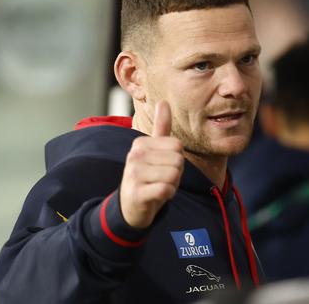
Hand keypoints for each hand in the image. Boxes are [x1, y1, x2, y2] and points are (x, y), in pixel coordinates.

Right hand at [119, 100, 183, 227]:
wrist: (130, 206)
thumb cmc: (148, 176)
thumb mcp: (154, 150)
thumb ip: (161, 127)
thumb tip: (164, 101)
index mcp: (141, 143)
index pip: (178, 146)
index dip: (176, 160)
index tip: (162, 167)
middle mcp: (135, 155)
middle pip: (178, 161)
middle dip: (175, 174)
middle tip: (160, 179)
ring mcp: (134, 174)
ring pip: (174, 175)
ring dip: (171, 185)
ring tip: (157, 187)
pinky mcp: (137, 193)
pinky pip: (166, 189)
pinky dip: (167, 195)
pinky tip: (157, 196)